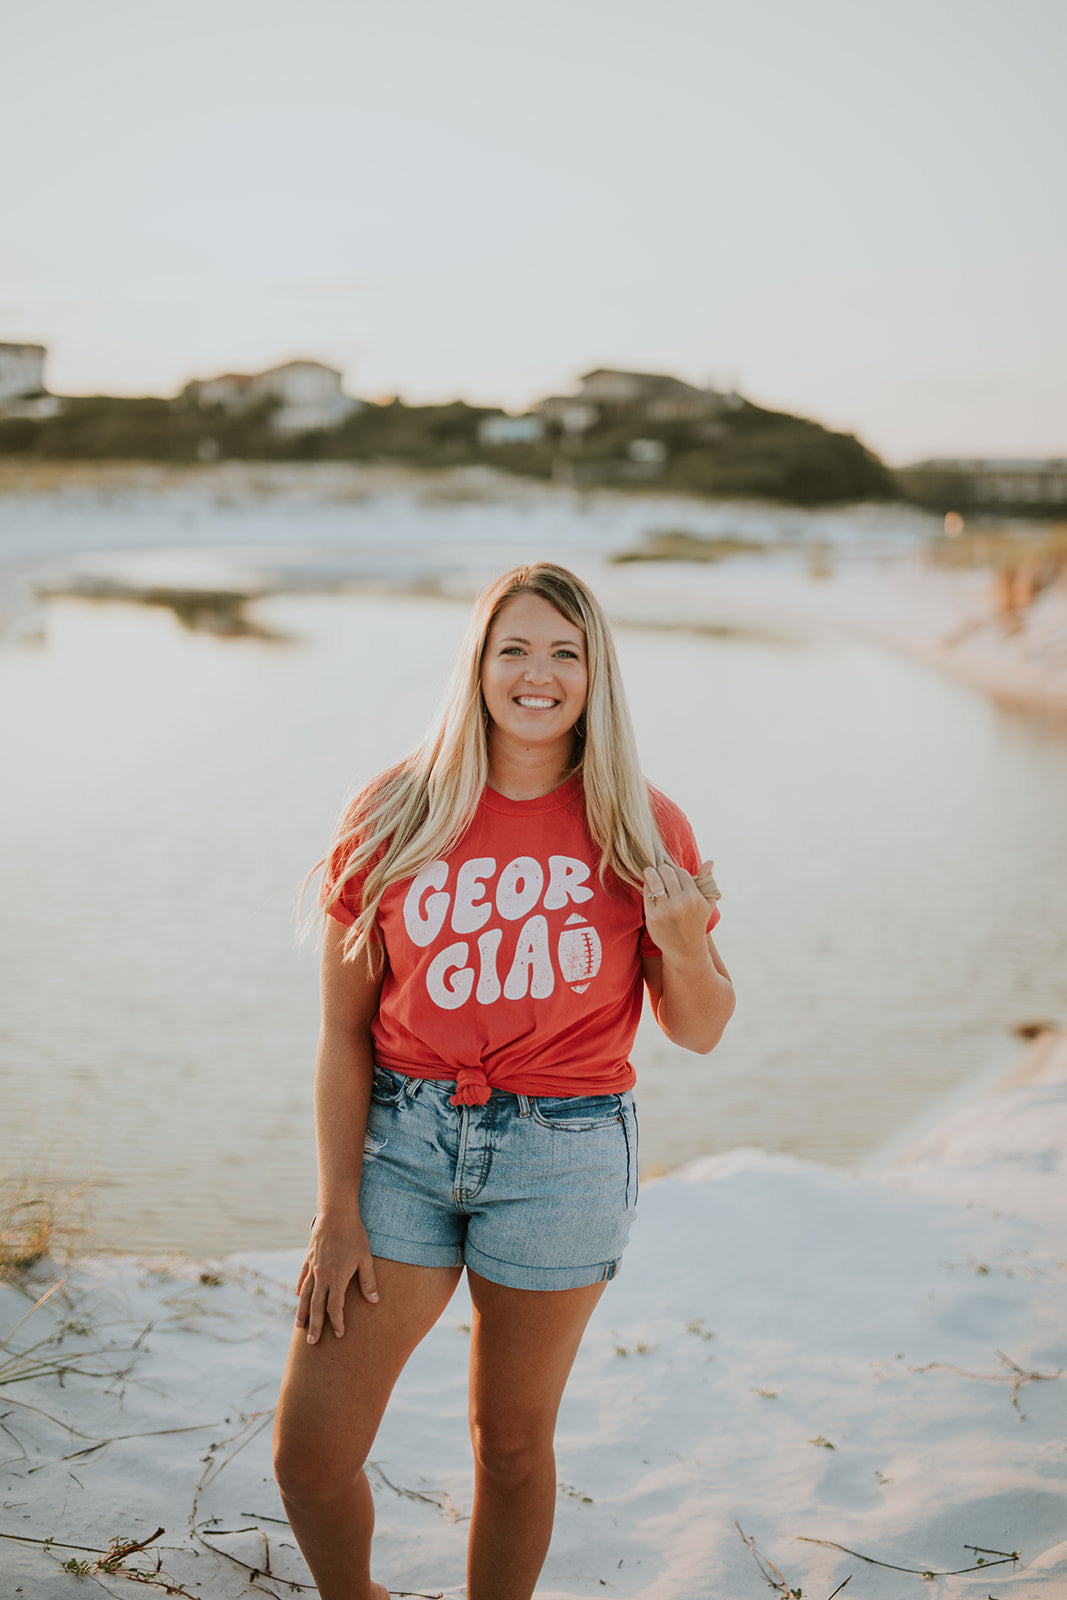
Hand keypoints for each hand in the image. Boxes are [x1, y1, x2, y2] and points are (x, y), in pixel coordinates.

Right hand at [296, 1211, 378, 1343]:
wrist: (336, 1214)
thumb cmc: (355, 1236)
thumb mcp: (366, 1258)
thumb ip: (368, 1281)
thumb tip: (374, 1301)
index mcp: (337, 1278)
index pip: (335, 1307)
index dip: (337, 1322)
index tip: (340, 1334)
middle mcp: (322, 1276)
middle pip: (317, 1306)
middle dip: (315, 1325)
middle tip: (312, 1342)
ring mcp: (313, 1267)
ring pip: (305, 1295)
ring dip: (302, 1311)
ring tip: (299, 1326)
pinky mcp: (309, 1258)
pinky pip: (302, 1278)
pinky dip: (300, 1289)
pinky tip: (298, 1297)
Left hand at [643, 860, 715, 961]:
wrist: (686, 950)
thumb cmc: (697, 922)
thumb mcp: (707, 903)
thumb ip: (708, 881)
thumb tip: (710, 861)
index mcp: (694, 898)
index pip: (681, 872)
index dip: (677, 872)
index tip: (674, 875)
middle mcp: (680, 903)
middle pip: (666, 873)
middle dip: (663, 870)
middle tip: (661, 871)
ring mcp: (665, 910)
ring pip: (654, 880)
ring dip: (651, 873)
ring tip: (649, 871)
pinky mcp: (652, 917)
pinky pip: (647, 894)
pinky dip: (647, 887)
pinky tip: (649, 886)